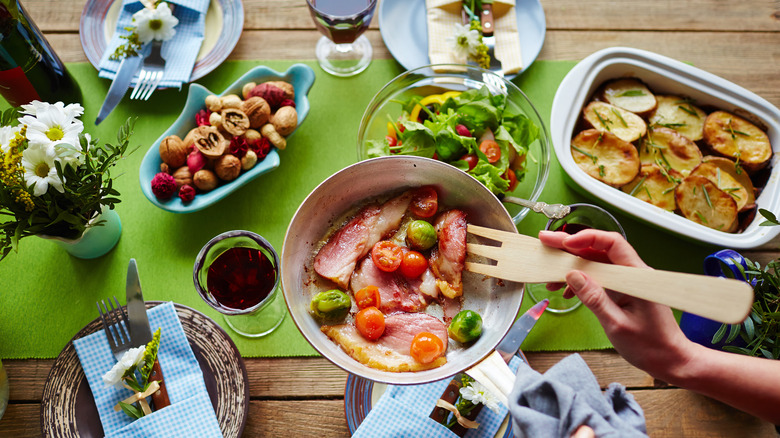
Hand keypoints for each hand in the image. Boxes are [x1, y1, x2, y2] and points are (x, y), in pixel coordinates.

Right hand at [537, 229, 694, 381]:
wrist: (670, 360)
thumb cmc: (650, 345)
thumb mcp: (617, 324)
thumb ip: (594, 298)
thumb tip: (572, 275)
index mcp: (637, 276)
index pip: (612, 243)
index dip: (586, 238)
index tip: (564, 242)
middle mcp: (632, 274)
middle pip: (599, 250)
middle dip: (571, 247)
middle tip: (546, 242)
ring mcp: (627, 282)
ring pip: (596, 263)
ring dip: (572, 266)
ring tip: (549, 273)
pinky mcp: (622, 291)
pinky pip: (599, 277)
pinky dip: (580, 280)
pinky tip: (566, 290)